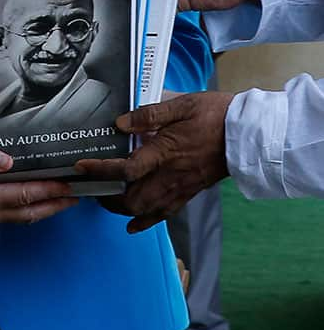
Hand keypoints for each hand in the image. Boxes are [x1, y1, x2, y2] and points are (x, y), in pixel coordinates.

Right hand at [0, 140, 77, 228]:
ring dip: (45, 209)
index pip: (26, 195)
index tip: (70, 185)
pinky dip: (29, 209)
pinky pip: (12, 216)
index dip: (51, 190)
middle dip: (56, 205)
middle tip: (78, 197)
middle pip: (30, 212)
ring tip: (64, 200)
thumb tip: (7, 161)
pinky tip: (36, 200)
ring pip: (22, 217)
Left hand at [74, 92, 232, 231]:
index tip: (82, 167)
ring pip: (147, 211)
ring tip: (107, 201)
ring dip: (123, 210)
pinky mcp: (190, 192)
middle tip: (91, 188)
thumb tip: (120, 124)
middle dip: (108, 198)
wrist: (246, 133)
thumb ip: (148, 115)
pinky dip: (147, 221)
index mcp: (165, 152)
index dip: (101, 170)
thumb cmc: (214, 114)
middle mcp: (171, 175)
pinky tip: (134, 224)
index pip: (126, 170)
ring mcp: (181, 187)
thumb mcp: (181, 105)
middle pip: (132, 199)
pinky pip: (166, 213)